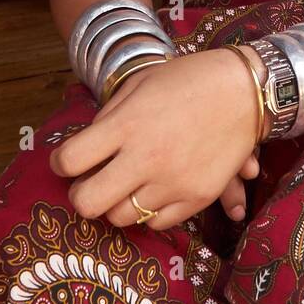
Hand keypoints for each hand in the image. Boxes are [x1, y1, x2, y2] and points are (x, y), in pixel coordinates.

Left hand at [49, 49, 261, 230]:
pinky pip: (156, 223)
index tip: (65, 161)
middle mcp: (146, 158)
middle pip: (89, 203)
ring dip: (114, 204)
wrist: (244, 90)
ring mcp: (172, 182)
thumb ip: (108, 118)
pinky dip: (147, 211)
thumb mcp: (140, 85)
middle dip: (80, 195)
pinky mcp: (196, 197)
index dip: (60, 163)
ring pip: (121, 217)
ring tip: (122, 185)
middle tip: (87, 183)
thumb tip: (86, 149)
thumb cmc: (187, 80)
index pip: (70, 161)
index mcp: (127, 125)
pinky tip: (151, 191)